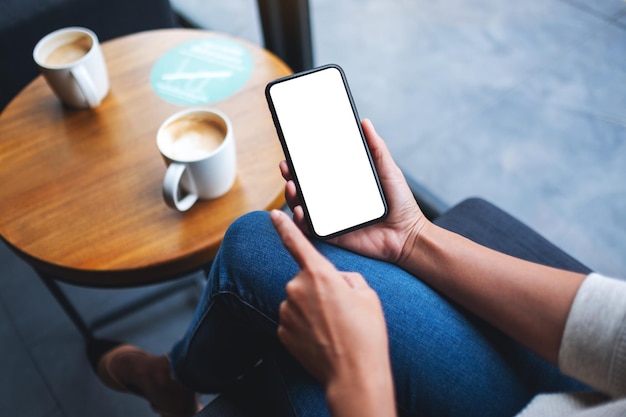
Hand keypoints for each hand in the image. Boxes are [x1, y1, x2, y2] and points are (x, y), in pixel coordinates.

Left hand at [271, 210, 395, 416]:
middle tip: (341, 310)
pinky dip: (305, 326)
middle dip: (320, 288)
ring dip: (312, 308)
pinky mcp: (282, 332)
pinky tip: (323, 338)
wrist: (354, 374)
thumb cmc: (366, 333)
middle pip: (306, 279)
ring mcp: (286, 311)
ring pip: (299, 300)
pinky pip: (293, 320)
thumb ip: (347, 278)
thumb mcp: (367, 295)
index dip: (284, 226)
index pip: (296, 242)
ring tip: (334, 327)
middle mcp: (296, 289)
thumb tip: (336, 281)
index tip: (274, 214)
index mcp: (319, 274)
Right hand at [280, 119, 425, 263]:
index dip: (302, 162)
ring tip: (291, 187)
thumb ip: (377, 148)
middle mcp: (334, 200)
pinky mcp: (332, 236)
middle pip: (304, 188)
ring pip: (303, 207)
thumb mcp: (388, 171)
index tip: (292, 151)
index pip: (317, 171)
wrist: (409, 235)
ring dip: (292, 197)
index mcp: (344, 184)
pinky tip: (301, 211)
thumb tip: (365, 122)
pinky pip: (310, 230)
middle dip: (290, 177)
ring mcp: (331, 218)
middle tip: (286, 167)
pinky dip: (301, 221)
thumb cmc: (401, 204)